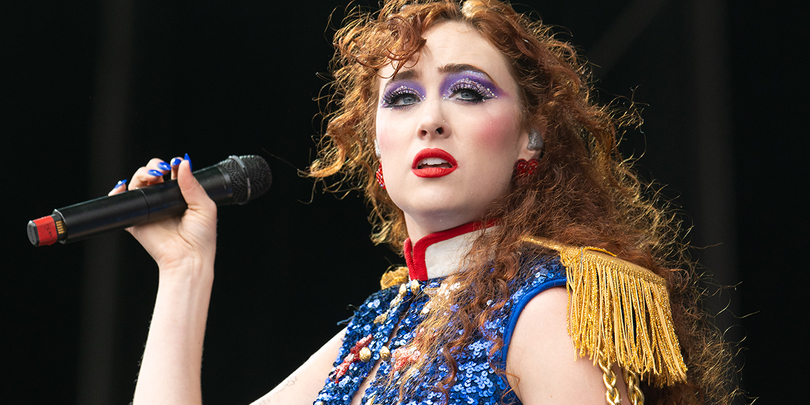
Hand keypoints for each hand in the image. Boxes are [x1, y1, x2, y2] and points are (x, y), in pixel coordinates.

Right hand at [109, 155, 217, 274]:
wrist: (188, 258)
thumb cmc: (201, 237)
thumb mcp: (204, 207)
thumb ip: (192, 185)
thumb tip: (184, 163)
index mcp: (182, 195)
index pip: (173, 173)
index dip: (172, 165)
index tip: (176, 164)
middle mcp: (164, 200)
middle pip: (152, 174)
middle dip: (154, 166)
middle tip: (161, 170)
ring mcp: (150, 209)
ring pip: (138, 184)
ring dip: (140, 174)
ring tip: (150, 176)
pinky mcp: (136, 220)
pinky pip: (123, 203)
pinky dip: (117, 193)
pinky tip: (122, 186)